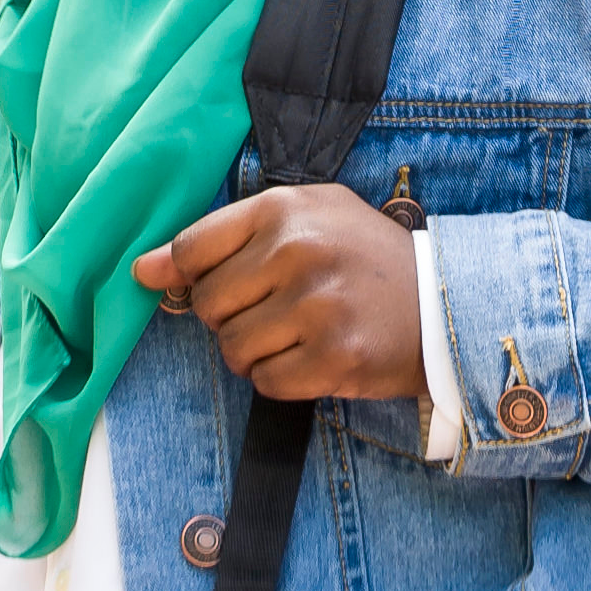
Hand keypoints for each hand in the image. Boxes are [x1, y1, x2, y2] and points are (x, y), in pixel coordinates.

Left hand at [138, 182, 428, 402]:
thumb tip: (143, 272)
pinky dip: (283, 379)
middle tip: (277, 311)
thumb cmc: (364, 259)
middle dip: (231, 318)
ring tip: (297, 335)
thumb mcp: (304, 219)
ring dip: (256, 353)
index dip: (194, 278)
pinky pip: (266, 382)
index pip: (191, 250)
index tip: (222, 285)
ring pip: (232, 348)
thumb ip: (222, 237)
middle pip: (206, 305)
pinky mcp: (335, 356)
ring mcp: (318, 306)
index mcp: (284, 208)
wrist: (447, 303)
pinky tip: (315, 357)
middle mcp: (298, 251)